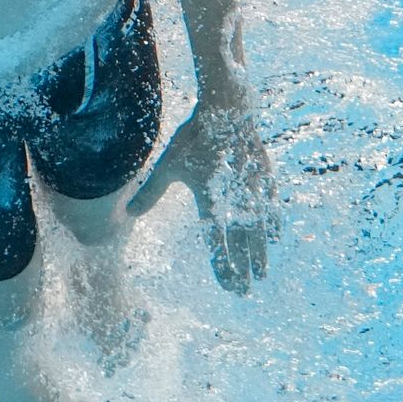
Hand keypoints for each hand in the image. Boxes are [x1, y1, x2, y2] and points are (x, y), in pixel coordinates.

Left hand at [128, 92, 280, 292]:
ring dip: (259, 254)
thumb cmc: (195, 138)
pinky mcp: (263, 177)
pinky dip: (271, 224)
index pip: (218, 243)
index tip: (227, 285)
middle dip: (244, 269)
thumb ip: (151, 192)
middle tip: (245, 291)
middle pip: (242, 244)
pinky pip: (270, 208)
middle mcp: (234, 201)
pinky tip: (274, 236)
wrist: (227, 110)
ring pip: (258, 231)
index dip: (223, 266)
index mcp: (211, 201)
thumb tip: (128, 212)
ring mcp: (252, 190)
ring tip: (261, 274)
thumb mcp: (168, 165)